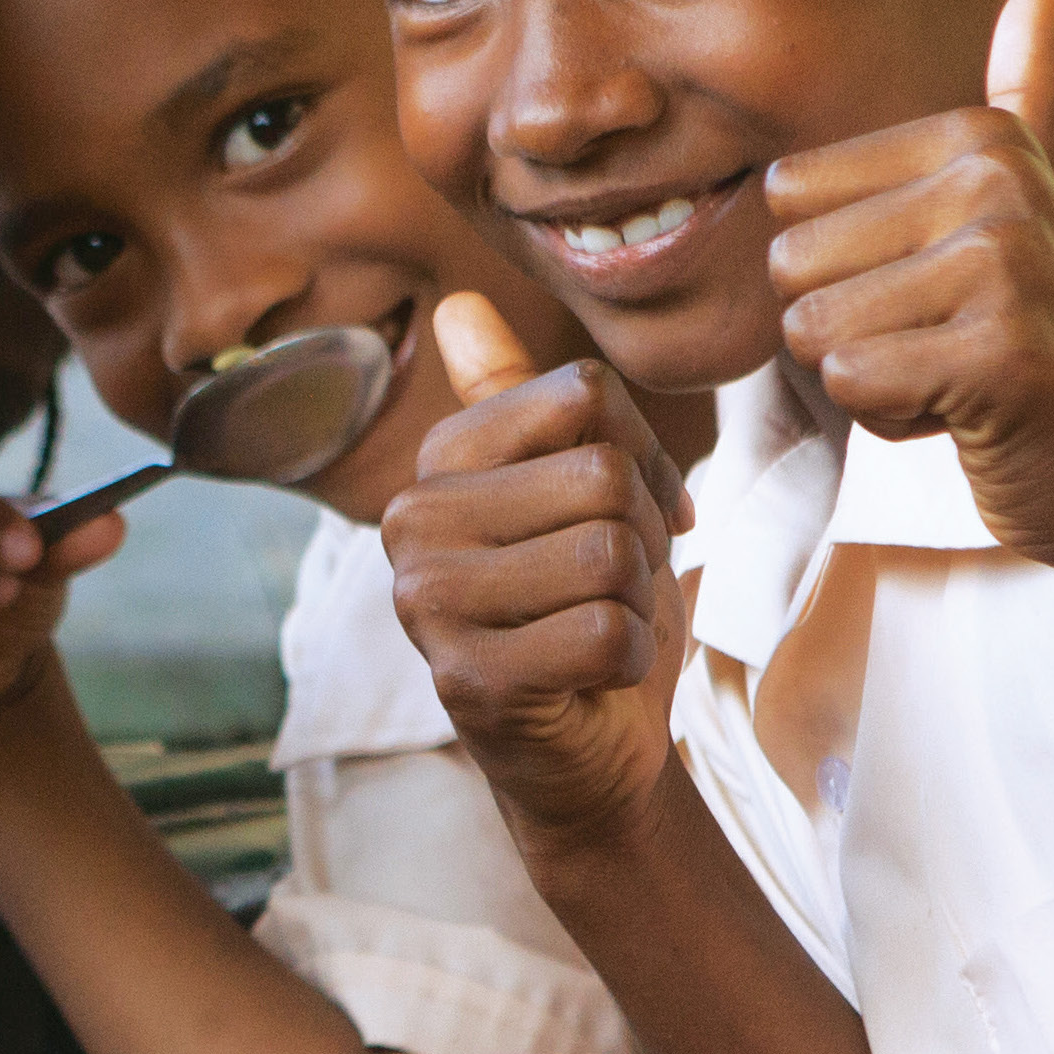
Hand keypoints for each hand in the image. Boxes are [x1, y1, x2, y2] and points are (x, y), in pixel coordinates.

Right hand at [380, 297, 694, 852]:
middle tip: (612, 588)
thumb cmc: (587, 608)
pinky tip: (592, 676)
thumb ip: (521, 401)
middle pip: (601, 476)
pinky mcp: (467, 680)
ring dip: (637, 603)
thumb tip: (457, 305)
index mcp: (438, 464)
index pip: (584, 396)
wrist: (591, 748)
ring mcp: (428, 604)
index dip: (642, 456)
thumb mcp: (571, 493)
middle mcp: (410, 524)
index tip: (629, 513)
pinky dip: (631, 661)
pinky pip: (607, 631)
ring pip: (609, 554)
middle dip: (643, 538)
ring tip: (596, 629)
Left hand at [764, 0, 1053, 575]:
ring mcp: (1004, 266)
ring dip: (868, 376)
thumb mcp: (1040, 207)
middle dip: (846, 327)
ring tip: (952, 374)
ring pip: (814, 329)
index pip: (791, 198)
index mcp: (983, 141)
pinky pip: (851, 383)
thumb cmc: (1051, 337)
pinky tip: (962, 413)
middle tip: (941, 342)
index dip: (840, 267)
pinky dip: (890, 418)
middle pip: (792, 264)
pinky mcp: (999, 355)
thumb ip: (1027, 105)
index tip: (932, 289)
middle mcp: (995, 186)